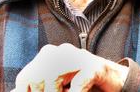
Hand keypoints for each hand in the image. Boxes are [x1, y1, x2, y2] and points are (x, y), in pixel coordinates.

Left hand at [11, 43, 127, 91]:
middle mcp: (61, 52)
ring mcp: (79, 57)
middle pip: (37, 77)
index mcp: (48, 55)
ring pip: (53, 77)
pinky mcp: (94, 67)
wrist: (113, 79)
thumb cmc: (80, 84)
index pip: (26, 78)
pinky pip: (77, 86)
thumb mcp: (56, 86)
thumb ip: (37, 88)